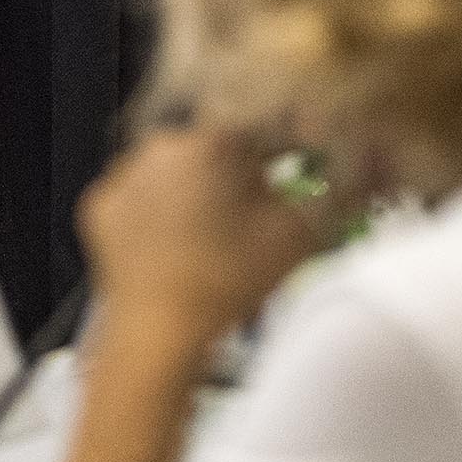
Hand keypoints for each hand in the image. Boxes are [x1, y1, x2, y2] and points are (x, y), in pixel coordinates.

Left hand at [48, 126, 329, 461]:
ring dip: (201, 190)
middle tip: (260, 211)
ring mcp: (123, 176)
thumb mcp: (296, 237)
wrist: (158, 336)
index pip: (262, 125)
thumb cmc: (226, 283)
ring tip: (220, 236)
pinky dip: (162, 214)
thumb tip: (361, 174)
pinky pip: (142, 197)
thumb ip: (334, 196)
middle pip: (216, 146)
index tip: (307, 157)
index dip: (293, 143)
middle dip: (242, 171)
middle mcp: (158, 147)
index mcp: (208, 141)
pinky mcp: (101, 208)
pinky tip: (182, 245)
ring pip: (177, 170)